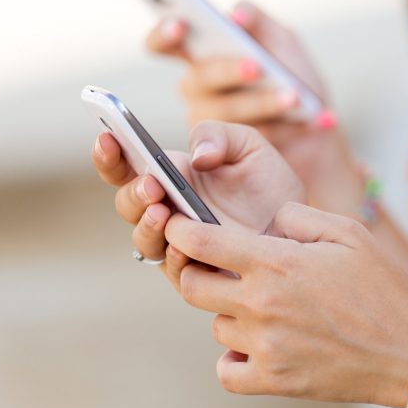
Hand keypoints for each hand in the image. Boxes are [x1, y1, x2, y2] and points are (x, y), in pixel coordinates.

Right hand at [91, 120, 304, 260]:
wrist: (300, 225)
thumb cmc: (268, 182)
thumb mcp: (248, 145)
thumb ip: (217, 136)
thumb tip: (196, 156)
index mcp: (169, 175)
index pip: (125, 165)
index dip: (109, 154)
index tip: (107, 139)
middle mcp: (166, 209)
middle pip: (128, 204)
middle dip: (133, 193)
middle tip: (152, 184)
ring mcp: (178, 242)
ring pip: (143, 239)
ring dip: (147, 226)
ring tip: (164, 211)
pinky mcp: (196, 272)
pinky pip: (173, 268)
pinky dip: (174, 256)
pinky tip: (183, 245)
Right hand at [146, 1, 353, 199]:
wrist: (318, 133)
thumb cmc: (295, 81)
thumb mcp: (283, 43)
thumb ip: (261, 23)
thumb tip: (237, 14)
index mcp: (202, 57)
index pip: (164, 43)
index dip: (164, 33)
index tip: (181, 26)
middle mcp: (198, 90)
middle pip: (200, 78)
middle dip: (229, 71)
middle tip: (257, 68)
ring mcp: (207, 125)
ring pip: (224, 112)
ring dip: (263, 102)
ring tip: (295, 98)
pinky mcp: (227, 156)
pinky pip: (249, 140)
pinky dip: (287, 126)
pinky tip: (317, 118)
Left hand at [161, 202, 407, 405]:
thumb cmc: (384, 288)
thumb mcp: (348, 233)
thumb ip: (299, 216)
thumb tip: (268, 218)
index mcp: (276, 262)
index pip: (200, 242)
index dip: (180, 230)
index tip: (179, 228)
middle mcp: (261, 304)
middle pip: (190, 286)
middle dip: (196, 271)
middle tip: (220, 268)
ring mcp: (265, 345)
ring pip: (215, 324)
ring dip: (228, 312)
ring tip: (264, 307)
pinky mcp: (274, 380)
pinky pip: (226, 369)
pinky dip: (233, 357)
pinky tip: (256, 344)